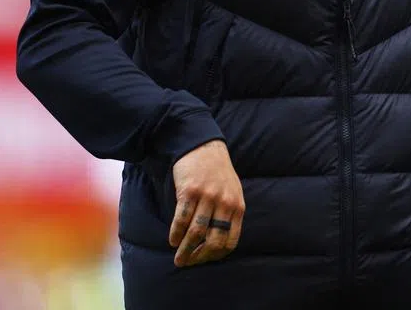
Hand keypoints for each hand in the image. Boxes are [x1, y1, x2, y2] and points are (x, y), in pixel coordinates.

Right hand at [168, 139, 244, 267]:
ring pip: (196, 232)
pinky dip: (176, 233)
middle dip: (199, 257)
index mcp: (237, 206)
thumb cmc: (218, 172)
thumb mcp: (233, 191)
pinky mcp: (190, 191)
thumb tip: (219, 243)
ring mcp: (207, 196)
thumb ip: (230, 213)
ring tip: (178, 258)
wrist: (203, 146)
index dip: (216, 255)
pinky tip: (172, 240)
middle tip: (188, 263)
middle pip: (213, 240)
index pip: (230, 241)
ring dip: (185, 249)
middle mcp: (224, 203)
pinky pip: (182, 218)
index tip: (205, 260)